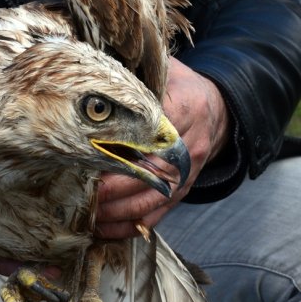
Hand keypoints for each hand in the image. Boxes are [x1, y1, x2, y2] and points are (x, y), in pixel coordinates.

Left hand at [94, 57, 230, 238]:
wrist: (216, 108)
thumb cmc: (180, 86)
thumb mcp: (165, 71)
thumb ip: (137, 75)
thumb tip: (94, 73)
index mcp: (184, 108)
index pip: (151, 131)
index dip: (121, 145)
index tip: (90, 152)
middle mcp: (189, 144)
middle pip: (150, 173)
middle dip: (115, 187)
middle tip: (83, 194)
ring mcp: (188, 171)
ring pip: (154, 199)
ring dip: (121, 212)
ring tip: (90, 217)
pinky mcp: (184, 189)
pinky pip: (159, 213)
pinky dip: (133, 225)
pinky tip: (107, 230)